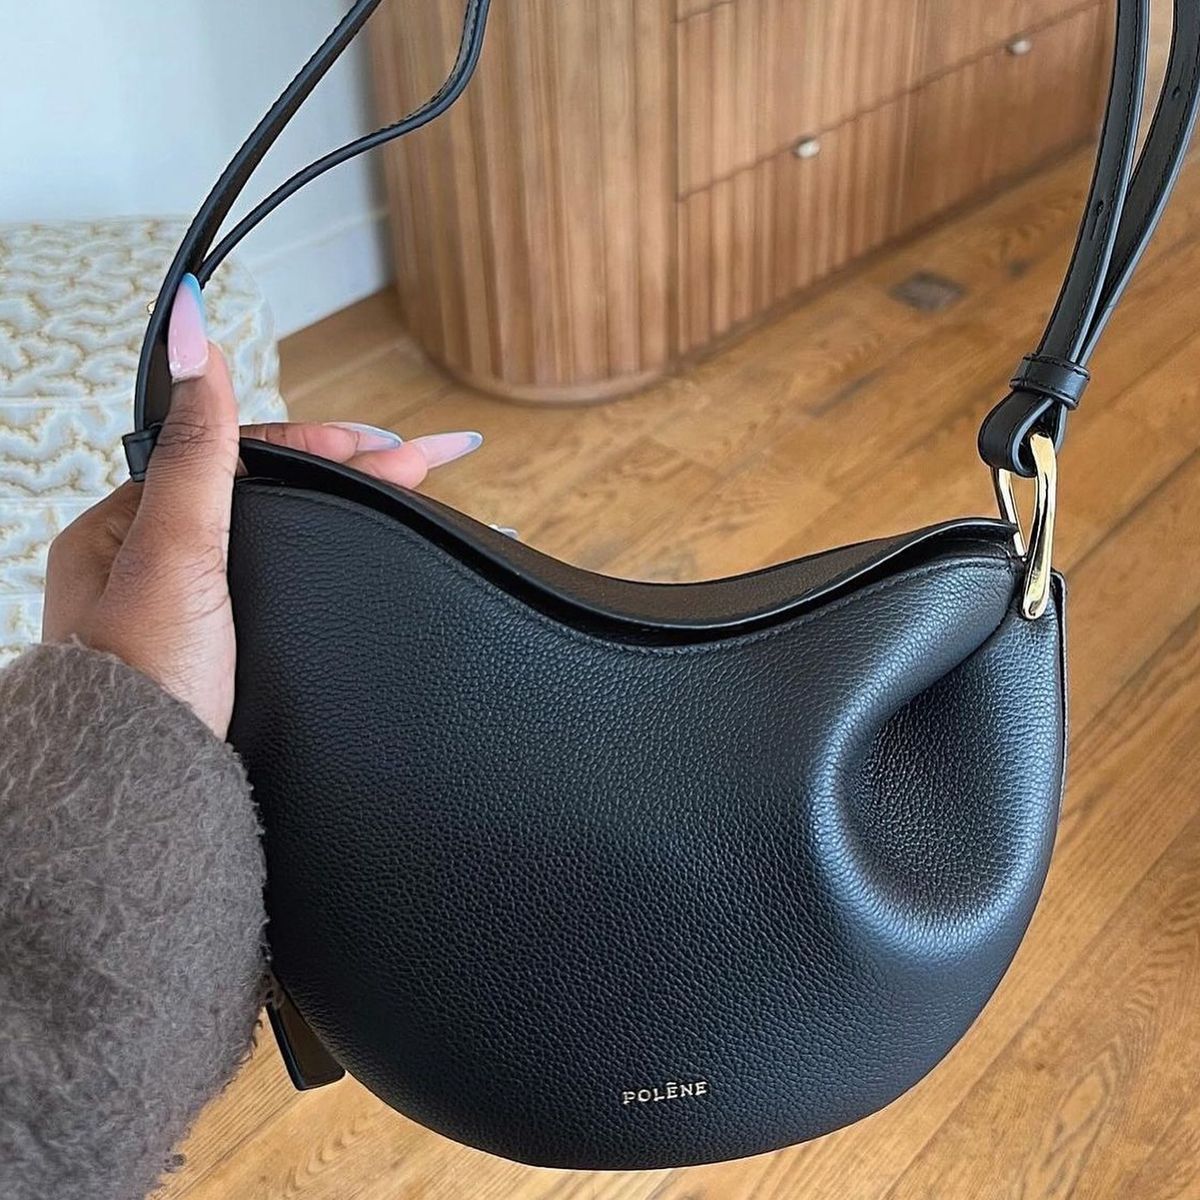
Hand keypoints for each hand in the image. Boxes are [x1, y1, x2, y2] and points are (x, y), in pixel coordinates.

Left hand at [43, 276, 481, 737]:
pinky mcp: (227, 651)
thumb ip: (196, 448)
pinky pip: (287, 582)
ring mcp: (194, 607)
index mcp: (130, 522)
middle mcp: (157, 560)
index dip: (321, 442)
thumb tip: (191, 336)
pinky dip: (332, 561)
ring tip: (415, 495)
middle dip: (354, 471)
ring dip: (349, 512)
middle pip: (271, 490)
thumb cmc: (140, 681)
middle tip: (431, 459)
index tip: (390, 445)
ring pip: (284, 535)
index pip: (241, 452)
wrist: (143, 792)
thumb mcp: (175, 547)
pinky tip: (364, 555)